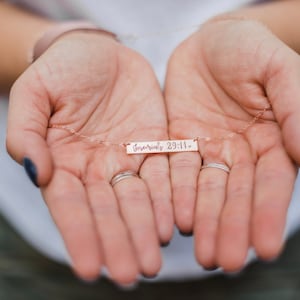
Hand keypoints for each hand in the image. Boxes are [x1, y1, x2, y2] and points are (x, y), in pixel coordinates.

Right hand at [6, 31, 172, 283]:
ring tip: (153, 262)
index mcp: (65, 160)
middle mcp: (98, 167)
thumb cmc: (63, 69)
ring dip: (145, 231)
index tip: (91, 269)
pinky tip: (173, 224)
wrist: (99, 53)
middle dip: (120, 243)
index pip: (71, 206)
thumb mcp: (36, 92)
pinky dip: (168, 200)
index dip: (81, 236)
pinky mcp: (156, 143)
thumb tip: (37, 172)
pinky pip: (164, 175)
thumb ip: (28, 132)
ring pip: (139, 201)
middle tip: (132, 275)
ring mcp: (128, 157)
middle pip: (109, 212)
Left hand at [165, 18, 299, 270]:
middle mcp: (239, 153)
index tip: (263, 249)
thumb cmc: (248, 48)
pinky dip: (176, 196)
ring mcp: (208, 150)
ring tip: (201, 254)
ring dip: (203, 222)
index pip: (270, 184)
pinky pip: (176, 172)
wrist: (210, 42)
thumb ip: (295, 106)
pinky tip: (175, 220)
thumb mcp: (277, 68)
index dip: (266, 215)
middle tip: (223, 263)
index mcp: (271, 140)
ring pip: (205, 191)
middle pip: (235, 196)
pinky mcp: (179, 143)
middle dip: (230, 229)